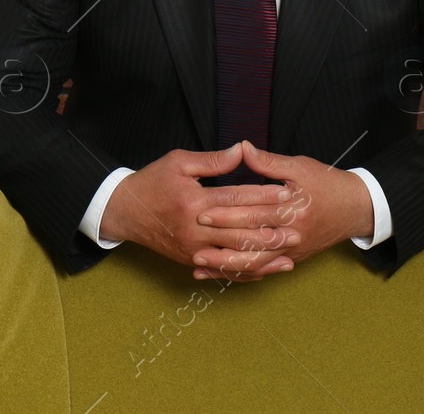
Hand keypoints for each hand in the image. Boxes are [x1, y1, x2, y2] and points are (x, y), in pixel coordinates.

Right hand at [98, 143, 301, 282]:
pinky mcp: (191, 261)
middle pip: (241, 231)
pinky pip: (222, 270)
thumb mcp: (178, 162)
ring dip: (264, 257)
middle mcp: (195, 230)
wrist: (124, 212)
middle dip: (271, 230)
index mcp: (194, 202)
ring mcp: (193, 249)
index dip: (264, 197)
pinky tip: (264, 270)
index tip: (288, 194)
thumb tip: (242, 151)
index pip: (237, 200)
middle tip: (298, 228)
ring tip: (289, 254)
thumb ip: (212, 160)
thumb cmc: (152, 182)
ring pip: (235, 257)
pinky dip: (244, 272)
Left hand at [192, 141, 372, 279]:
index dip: (225, 213)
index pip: (252, 213)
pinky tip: (224, 273)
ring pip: (256, 264)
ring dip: (227, 266)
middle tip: (193, 239)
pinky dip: (242, 273)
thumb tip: (242, 148)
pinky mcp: (293, 259)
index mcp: (292, 210)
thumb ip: (268, 162)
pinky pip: (264, 270)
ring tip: (200, 265)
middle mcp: (292, 235)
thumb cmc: (328, 184)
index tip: (201, 211)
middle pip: (250, 241)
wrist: (357, 208)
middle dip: (219, 241)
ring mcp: (292, 251)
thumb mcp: (300, 167)